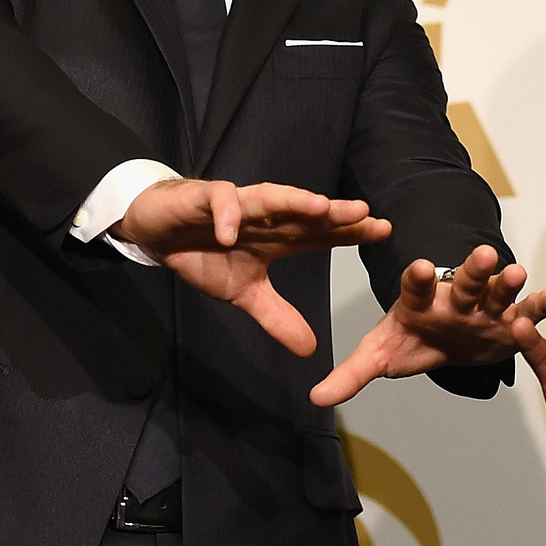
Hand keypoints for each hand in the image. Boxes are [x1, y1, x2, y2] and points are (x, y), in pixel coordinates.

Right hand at [115, 178, 388, 358]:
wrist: (160, 232)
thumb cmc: (205, 253)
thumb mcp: (244, 294)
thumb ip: (277, 317)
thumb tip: (310, 349)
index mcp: (279, 236)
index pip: (322, 231)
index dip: (351, 231)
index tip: (384, 231)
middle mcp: (265, 216)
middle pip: (305, 212)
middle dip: (334, 212)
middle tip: (365, 213)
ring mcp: (238, 204)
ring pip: (270, 196)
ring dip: (293, 201)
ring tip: (319, 207)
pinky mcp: (206, 198)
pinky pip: (219, 202)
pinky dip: (225, 215)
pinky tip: (230, 231)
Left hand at [309, 245, 545, 406]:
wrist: (446, 340)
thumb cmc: (413, 341)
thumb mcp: (380, 356)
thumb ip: (351, 374)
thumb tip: (315, 398)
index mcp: (419, 302)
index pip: (417, 287)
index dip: (419, 278)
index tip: (421, 268)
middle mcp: (454, 299)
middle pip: (464, 282)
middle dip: (473, 270)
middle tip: (483, 255)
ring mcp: (483, 308)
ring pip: (496, 291)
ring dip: (507, 282)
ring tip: (518, 273)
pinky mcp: (509, 321)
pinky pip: (527, 313)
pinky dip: (541, 306)